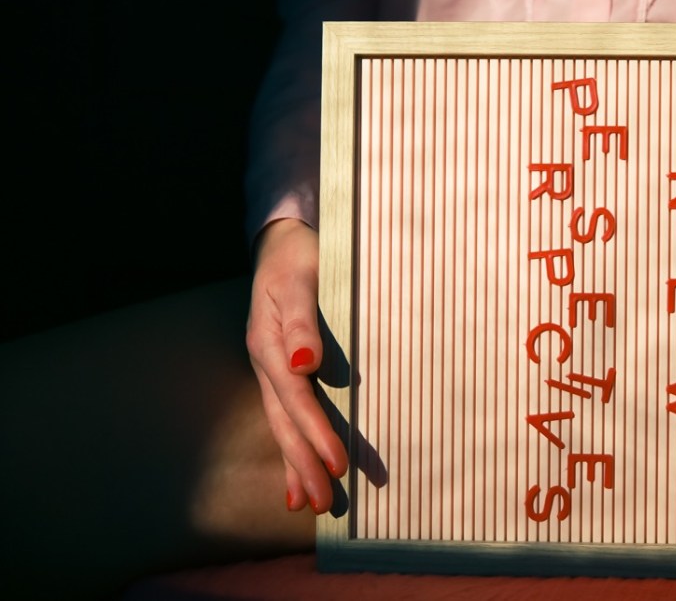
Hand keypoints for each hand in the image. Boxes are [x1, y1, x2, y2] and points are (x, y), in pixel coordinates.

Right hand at [246, 218, 347, 513]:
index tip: (339, 464)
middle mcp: (267, 362)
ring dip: (297, 465)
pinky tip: (296, 478)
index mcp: (269, 343)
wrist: (285, 239)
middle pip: (285, 422)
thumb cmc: (299, 254)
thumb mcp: (298, 277)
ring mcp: (272, 368)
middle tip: (323, 504)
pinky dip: (293, 447)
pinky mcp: (282, 368)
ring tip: (310, 504)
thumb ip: (300, 319)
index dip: (317, 432)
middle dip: (304, 465)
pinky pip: (286, 415)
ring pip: (283, 425)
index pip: (296, 398)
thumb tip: (304, 363)